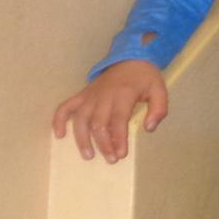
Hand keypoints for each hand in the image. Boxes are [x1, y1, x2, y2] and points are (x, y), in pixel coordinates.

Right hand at [51, 59, 168, 163]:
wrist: (130, 59)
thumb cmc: (145, 78)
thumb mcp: (159, 90)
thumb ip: (159, 109)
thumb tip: (149, 129)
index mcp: (123, 94)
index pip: (118, 120)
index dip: (118, 138)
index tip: (121, 154)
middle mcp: (103, 95)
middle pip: (98, 123)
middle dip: (103, 144)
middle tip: (111, 159)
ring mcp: (90, 95)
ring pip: (80, 119)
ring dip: (82, 138)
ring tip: (88, 155)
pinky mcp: (82, 95)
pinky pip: (66, 107)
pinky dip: (59, 120)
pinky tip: (59, 135)